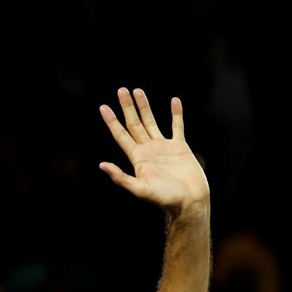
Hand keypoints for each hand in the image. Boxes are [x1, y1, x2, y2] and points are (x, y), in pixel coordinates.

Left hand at [99, 87, 209, 217]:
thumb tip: (101, 165)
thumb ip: (121, 177)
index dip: (112, 121)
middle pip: (134, 123)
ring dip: (145, 106)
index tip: (103, 107)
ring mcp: (163, 147)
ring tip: (137, 90)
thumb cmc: (165, 199)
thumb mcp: (140, 189)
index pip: (121, 135)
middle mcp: (148, 149)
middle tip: (121, 90)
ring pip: (151, 122)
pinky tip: (174, 101)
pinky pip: (177, 126)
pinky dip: (176, 114)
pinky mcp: (180, 147)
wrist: (189, 201)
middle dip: (127, 107)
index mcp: (137, 158)